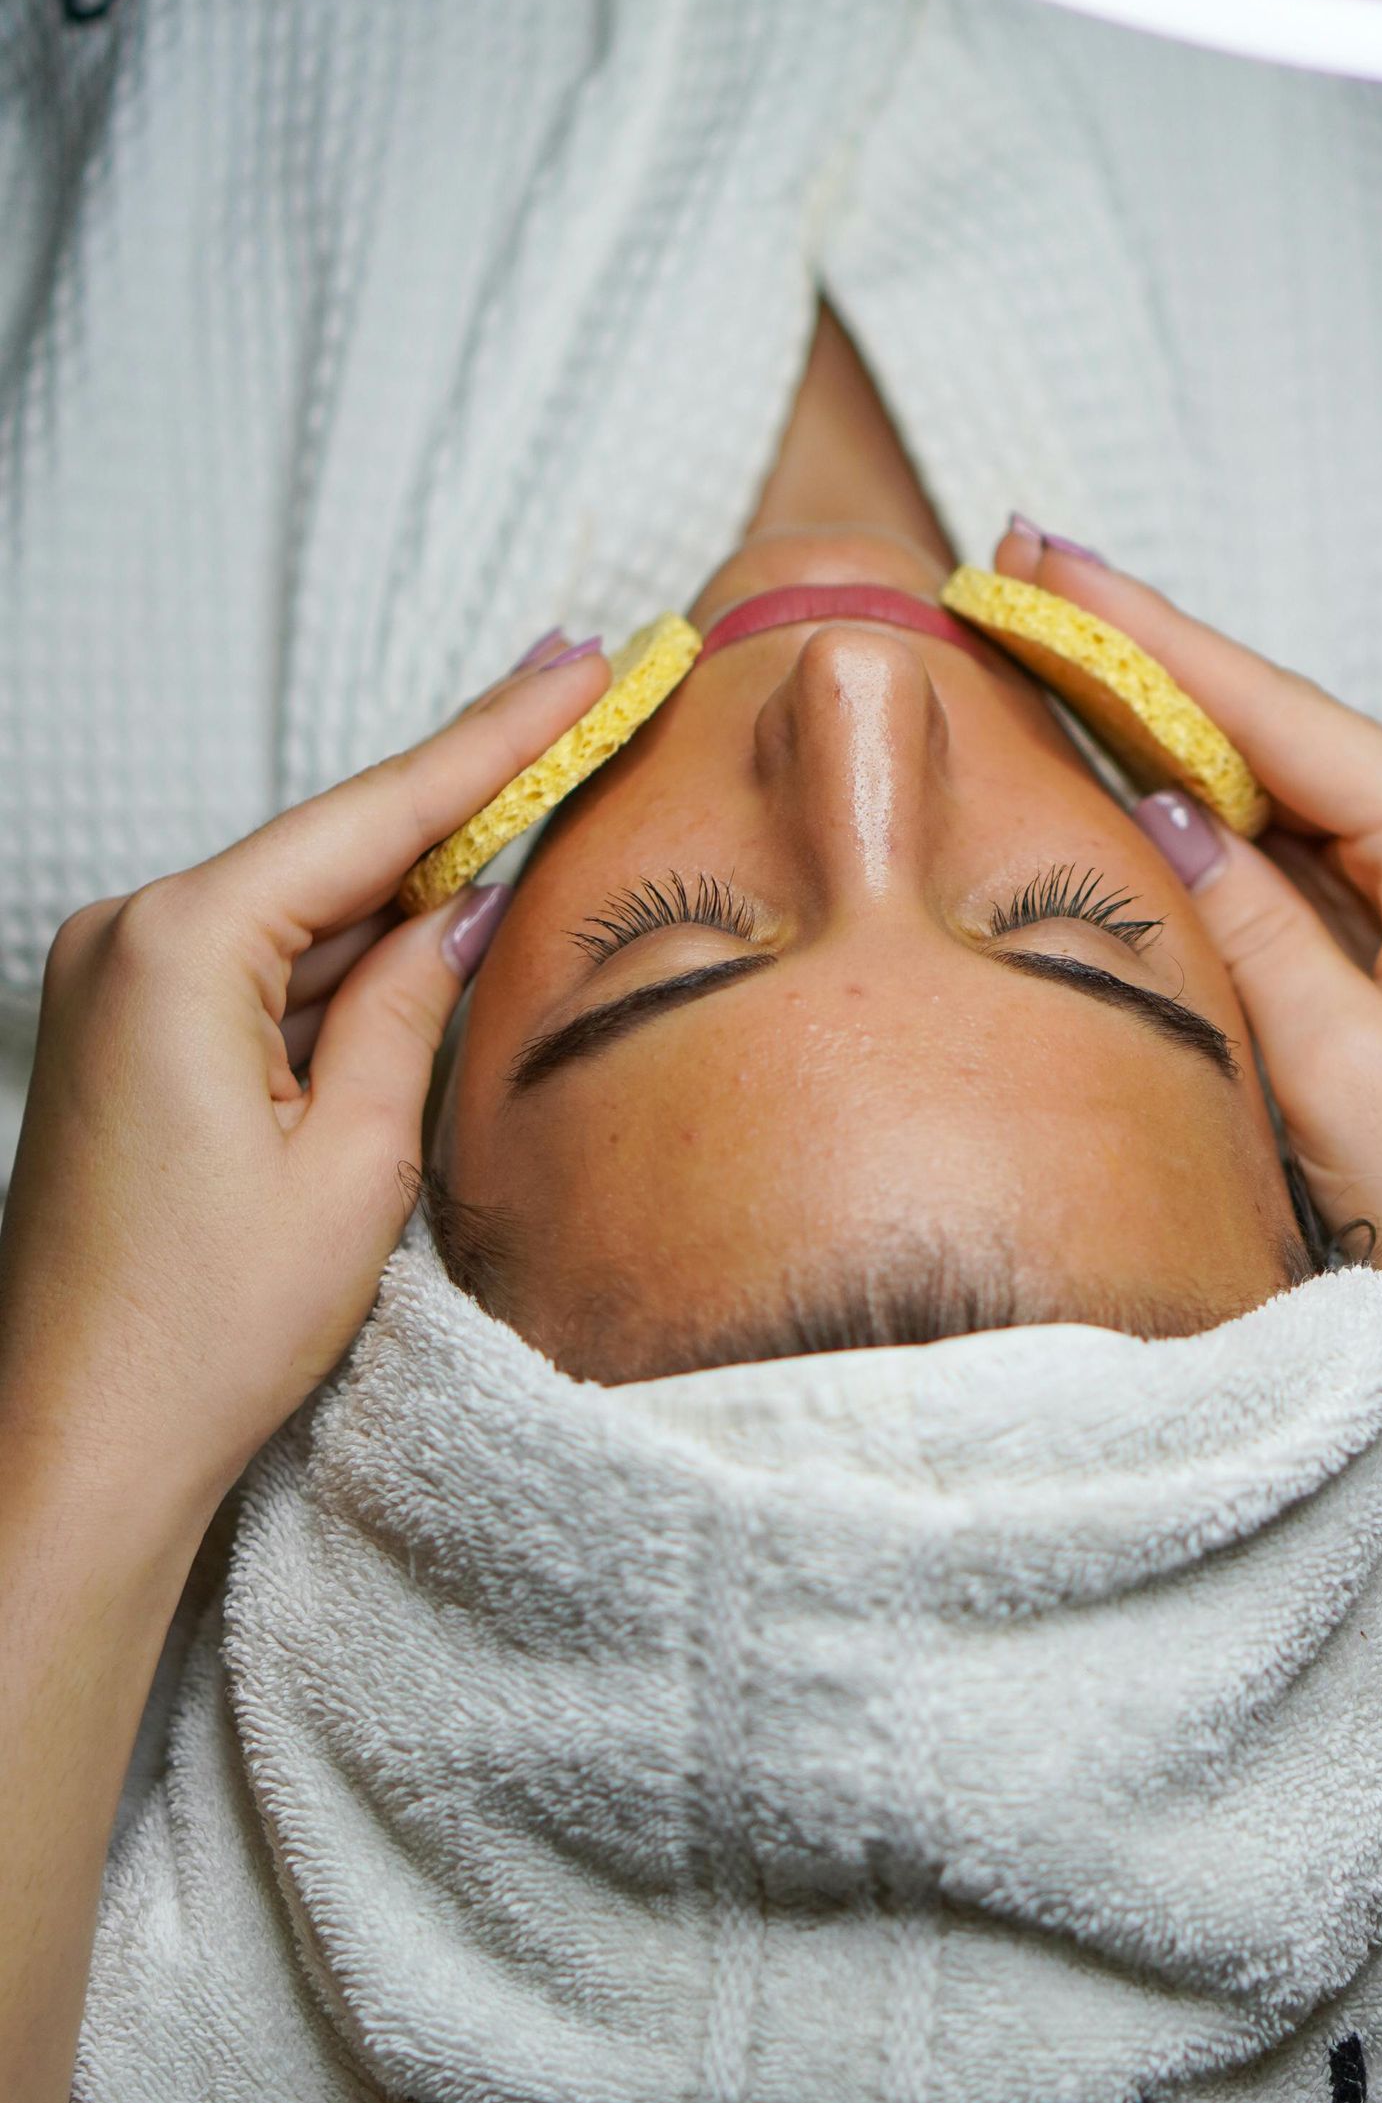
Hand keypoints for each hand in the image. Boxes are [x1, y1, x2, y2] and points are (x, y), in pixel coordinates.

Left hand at [0, 644, 608, 1533]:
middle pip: (334, 848)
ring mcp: (112, 987)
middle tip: (579, 699)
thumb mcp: (355, 1163)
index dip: (496, 739)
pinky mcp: (121, 1040)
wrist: (80, 1442)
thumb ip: (410, 1008)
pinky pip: (258, 969)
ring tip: (537, 808)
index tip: (580, 660)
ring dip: (412, 883)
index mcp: (180, 949)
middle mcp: (126, 941)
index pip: (375, 816)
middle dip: (464, 793)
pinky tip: (434, 927)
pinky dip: (346, 957)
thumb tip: (461, 908)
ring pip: (300, 911)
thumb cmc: (205, 1328)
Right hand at [996, 526, 1381, 1418]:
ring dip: (1161, 728)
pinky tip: (1129, 784)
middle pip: (1270, 730)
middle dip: (1142, 655)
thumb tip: (1159, 810)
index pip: (1273, 716)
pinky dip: (1199, 821)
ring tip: (1049, 650)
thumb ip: (1249, 934)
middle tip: (1019, 572)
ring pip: (1272, 793)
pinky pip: (1284, 867)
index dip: (1147, 637)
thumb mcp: (1344, 1083)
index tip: (1044, 563)